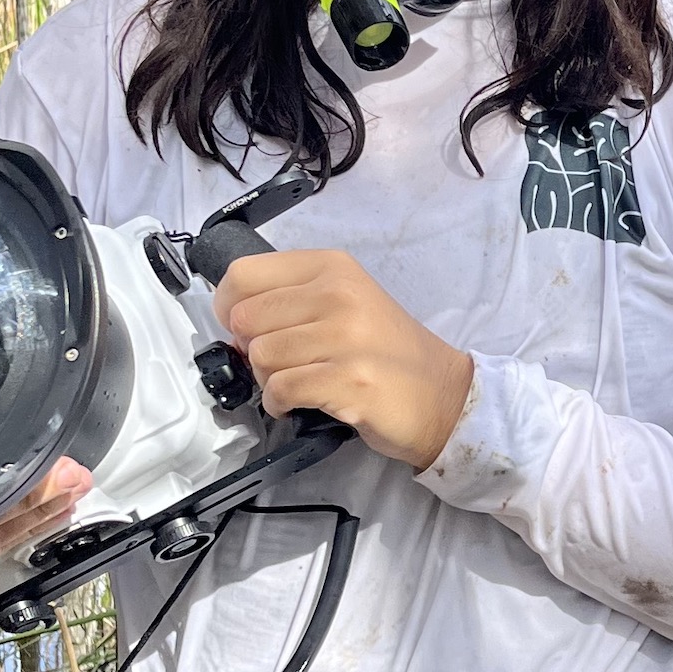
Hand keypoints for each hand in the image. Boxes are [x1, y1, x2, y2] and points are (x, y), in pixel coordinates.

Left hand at [213, 250, 472, 470]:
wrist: (443, 395)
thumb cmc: (389, 353)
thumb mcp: (346, 301)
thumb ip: (292, 299)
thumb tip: (233, 321)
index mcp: (333, 267)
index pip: (244, 274)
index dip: (229, 306)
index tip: (243, 328)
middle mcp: (339, 294)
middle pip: (246, 319)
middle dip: (252, 349)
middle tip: (281, 362)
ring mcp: (346, 337)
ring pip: (261, 357)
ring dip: (268, 380)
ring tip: (298, 382)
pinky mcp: (348, 380)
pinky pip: (280, 390)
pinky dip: (279, 404)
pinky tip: (299, 403)